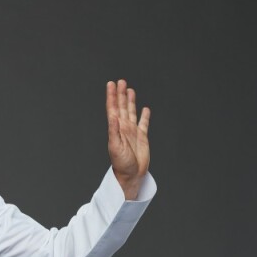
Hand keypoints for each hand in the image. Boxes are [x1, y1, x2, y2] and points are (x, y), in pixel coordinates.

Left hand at [106, 79, 150, 197]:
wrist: (131, 176)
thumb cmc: (121, 164)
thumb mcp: (115, 146)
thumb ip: (114, 129)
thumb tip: (113, 114)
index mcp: (116, 129)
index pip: (113, 109)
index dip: (112, 96)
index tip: (111, 84)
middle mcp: (124, 128)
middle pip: (122, 107)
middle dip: (121, 94)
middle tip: (120, 81)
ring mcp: (133, 132)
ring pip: (132, 112)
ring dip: (130, 101)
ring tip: (129, 90)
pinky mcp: (142, 137)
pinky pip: (144, 123)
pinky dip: (144, 116)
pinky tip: (145, 109)